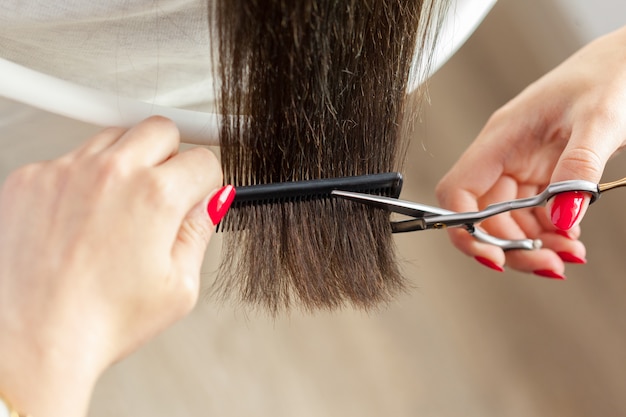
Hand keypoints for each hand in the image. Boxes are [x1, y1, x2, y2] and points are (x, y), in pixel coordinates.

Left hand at [0, 116, 226, 416]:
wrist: (30, 340)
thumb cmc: (98, 322)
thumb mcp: (178, 288)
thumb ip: (200, 233)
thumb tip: (211, 203)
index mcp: (156, 196)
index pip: (203, 159)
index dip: (207, 181)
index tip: (199, 192)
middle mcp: (112, 173)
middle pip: (161, 129)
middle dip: (172, 155)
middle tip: (165, 187)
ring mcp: (66, 171)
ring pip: (114, 136)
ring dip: (127, 160)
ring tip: (120, 206)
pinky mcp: (30, 179)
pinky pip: (69, 158)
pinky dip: (82, 178)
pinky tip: (82, 216)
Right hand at [436, 26, 625, 276]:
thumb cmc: (608, 75)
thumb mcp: (597, 120)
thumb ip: (577, 169)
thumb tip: (563, 217)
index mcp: (501, 138)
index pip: (459, 191)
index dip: (466, 228)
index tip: (493, 257)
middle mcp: (504, 157)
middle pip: (484, 217)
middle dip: (512, 247)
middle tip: (550, 264)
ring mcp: (522, 168)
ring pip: (510, 222)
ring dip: (534, 245)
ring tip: (570, 254)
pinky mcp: (543, 176)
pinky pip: (535, 215)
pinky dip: (551, 234)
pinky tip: (572, 239)